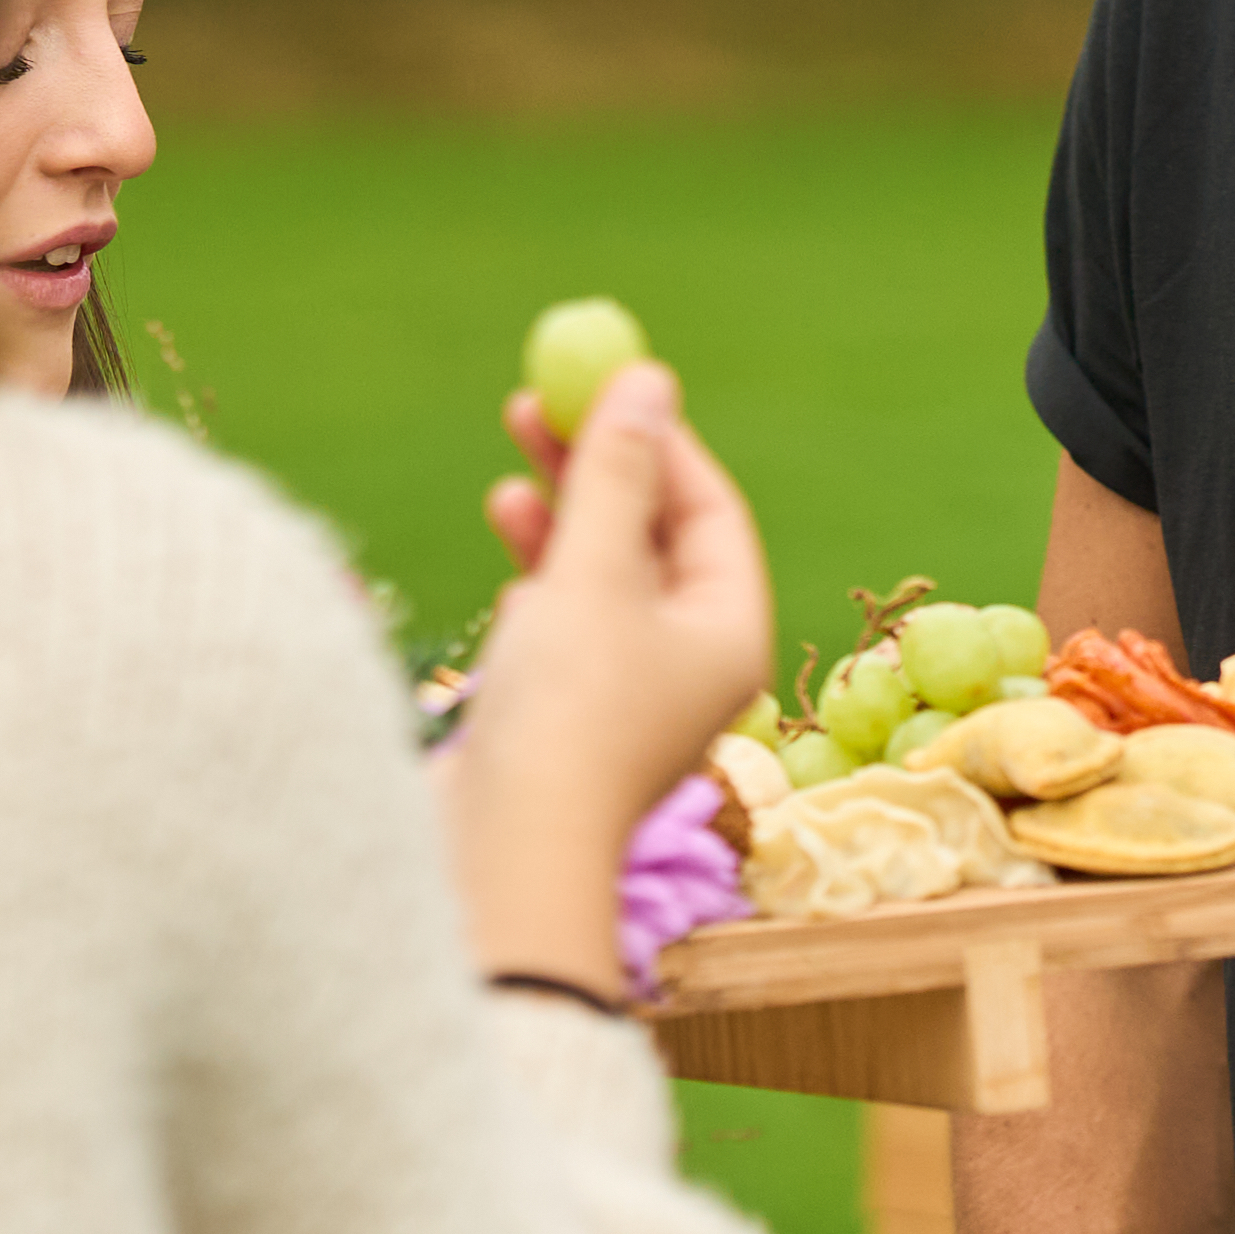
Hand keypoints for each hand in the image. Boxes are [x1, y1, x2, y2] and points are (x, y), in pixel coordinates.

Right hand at [446, 363, 768, 985]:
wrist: (505, 852)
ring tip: (506, 477)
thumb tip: (647, 381)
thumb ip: (615, 473)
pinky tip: (505, 581)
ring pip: (597, 582)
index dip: (658, 443)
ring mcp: (626, 695)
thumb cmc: (567, 712)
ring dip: (555, 523)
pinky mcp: (566, 718)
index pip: (708, 513)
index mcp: (729, 633)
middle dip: (593, 472)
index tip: (600, 386)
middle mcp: (690, 665)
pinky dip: (533, 586)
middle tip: (530, 406)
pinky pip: (561, 628)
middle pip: (649, 541)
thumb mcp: (594, 573)